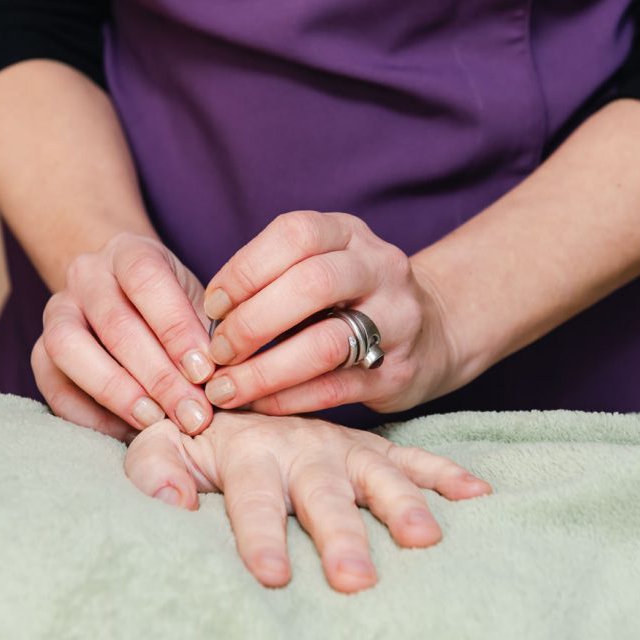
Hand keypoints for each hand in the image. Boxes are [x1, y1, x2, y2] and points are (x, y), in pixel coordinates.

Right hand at [32, 233, 216, 441]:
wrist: (128, 298)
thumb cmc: (176, 308)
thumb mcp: (201, 304)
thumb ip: (215, 335)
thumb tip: (234, 383)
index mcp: (130, 251)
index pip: (146, 279)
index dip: (175, 328)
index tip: (204, 372)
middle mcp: (86, 274)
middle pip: (114, 323)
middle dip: (158, 376)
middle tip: (192, 414)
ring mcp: (56, 310)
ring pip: (69, 348)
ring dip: (118, 392)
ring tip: (157, 422)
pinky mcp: (40, 351)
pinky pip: (53, 385)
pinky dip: (89, 415)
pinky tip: (128, 432)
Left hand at [124, 411, 490, 592]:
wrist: (241, 381)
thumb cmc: (197, 431)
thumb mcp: (162, 443)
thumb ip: (156, 471)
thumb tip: (173, 507)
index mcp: (250, 451)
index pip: (255, 498)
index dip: (262, 537)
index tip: (273, 577)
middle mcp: (303, 447)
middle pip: (324, 494)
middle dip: (340, 536)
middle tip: (355, 579)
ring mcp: (343, 446)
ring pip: (377, 474)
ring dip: (402, 505)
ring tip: (425, 539)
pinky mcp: (371, 447)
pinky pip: (414, 455)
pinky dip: (446, 473)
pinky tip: (477, 495)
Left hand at [200, 211, 457, 415]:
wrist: (434, 332)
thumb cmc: (353, 298)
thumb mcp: (324, 265)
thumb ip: (275, 279)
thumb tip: (205, 322)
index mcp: (351, 233)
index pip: (295, 234)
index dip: (245, 269)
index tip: (212, 306)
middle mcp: (380, 268)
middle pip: (313, 284)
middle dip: (252, 322)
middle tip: (216, 353)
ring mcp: (396, 320)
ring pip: (326, 343)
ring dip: (265, 371)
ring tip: (225, 389)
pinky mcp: (397, 372)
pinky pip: (334, 388)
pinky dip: (286, 399)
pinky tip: (256, 405)